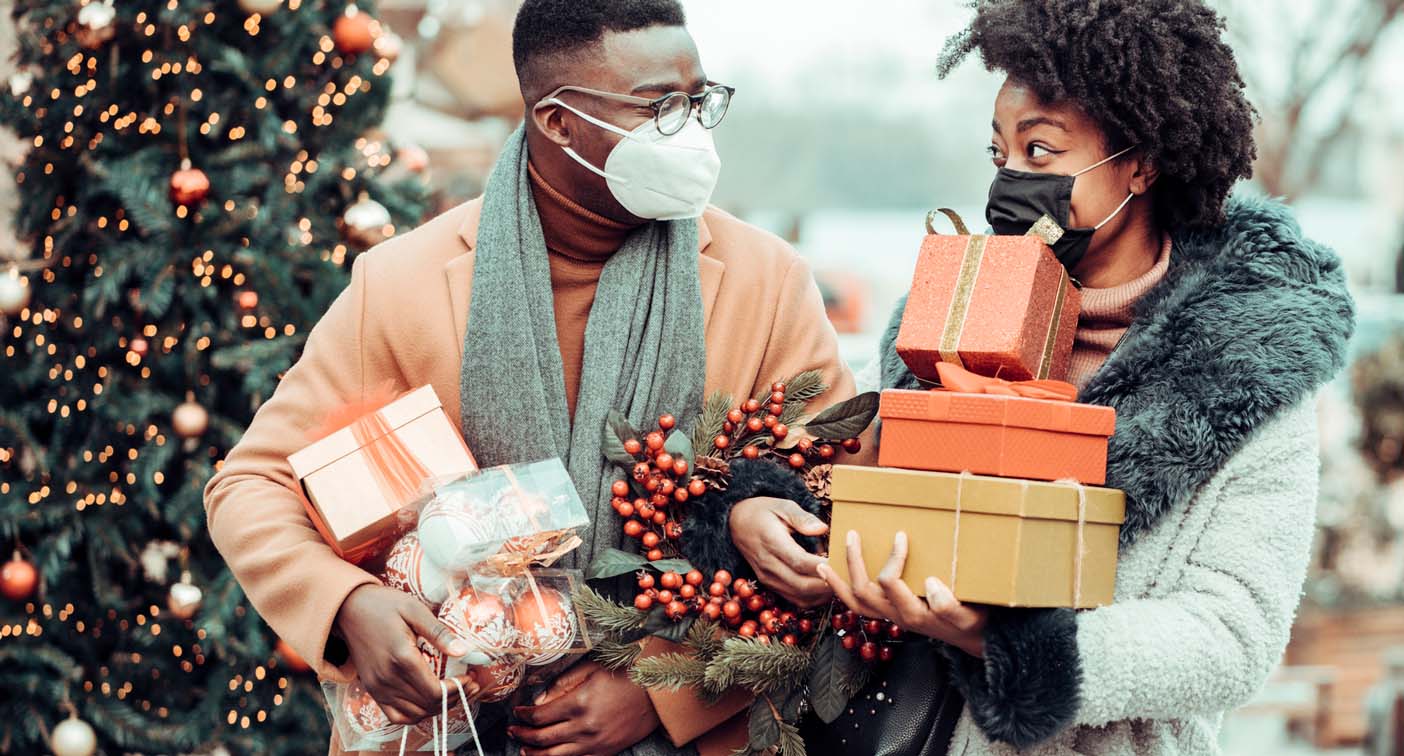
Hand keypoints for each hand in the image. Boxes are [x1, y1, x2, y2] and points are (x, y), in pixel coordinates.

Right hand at [334, 584, 479, 724]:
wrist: (348, 609)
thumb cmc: (383, 605)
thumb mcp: (414, 610)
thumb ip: (439, 632)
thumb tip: (464, 651)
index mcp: (401, 658)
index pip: (435, 692)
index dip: (458, 690)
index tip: (471, 678)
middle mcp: (388, 679)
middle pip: (428, 706)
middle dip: (454, 699)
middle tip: (470, 685)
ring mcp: (378, 688)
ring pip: (414, 715)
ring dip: (437, 709)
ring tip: (453, 693)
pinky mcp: (372, 690)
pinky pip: (396, 716)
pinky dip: (415, 715)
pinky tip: (428, 702)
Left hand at [510, 661, 660, 755]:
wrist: (658, 693)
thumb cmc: (626, 675)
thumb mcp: (592, 670)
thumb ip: (563, 684)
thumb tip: (540, 699)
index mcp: (579, 703)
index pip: (540, 716)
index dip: (523, 716)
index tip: (517, 712)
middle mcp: (585, 727)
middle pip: (543, 739)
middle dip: (522, 736)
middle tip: (512, 731)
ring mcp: (596, 743)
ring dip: (535, 755)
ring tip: (524, 749)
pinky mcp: (606, 752)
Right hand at [729, 496, 832, 607]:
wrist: (737, 522)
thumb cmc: (763, 512)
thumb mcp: (782, 505)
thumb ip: (802, 517)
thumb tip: (822, 529)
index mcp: (771, 542)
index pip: (799, 561)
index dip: (822, 566)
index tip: (841, 563)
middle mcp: (768, 564)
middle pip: (801, 584)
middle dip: (827, 584)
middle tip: (847, 575)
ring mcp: (767, 577)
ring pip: (799, 596)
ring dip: (822, 594)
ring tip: (840, 582)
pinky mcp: (769, 584)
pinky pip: (794, 599)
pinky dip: (813, 598)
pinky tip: (826, 588)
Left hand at [817, 530, 987, 657]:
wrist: (972, 638)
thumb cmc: (972, 622)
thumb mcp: (970, 616)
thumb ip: (951, 606)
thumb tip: (931, 584)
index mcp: (914, 613)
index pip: (890, 583)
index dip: (892, 558)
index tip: (900, 535)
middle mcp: (897, 616)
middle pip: (863, 592)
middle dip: (854, 562)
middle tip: (852, 535)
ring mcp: (891, 617)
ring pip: (855, 603)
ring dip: (837, 582)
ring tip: (823, 563)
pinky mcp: (890, 614)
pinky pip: (859, 606)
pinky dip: (842, 592)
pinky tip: (834, 578)